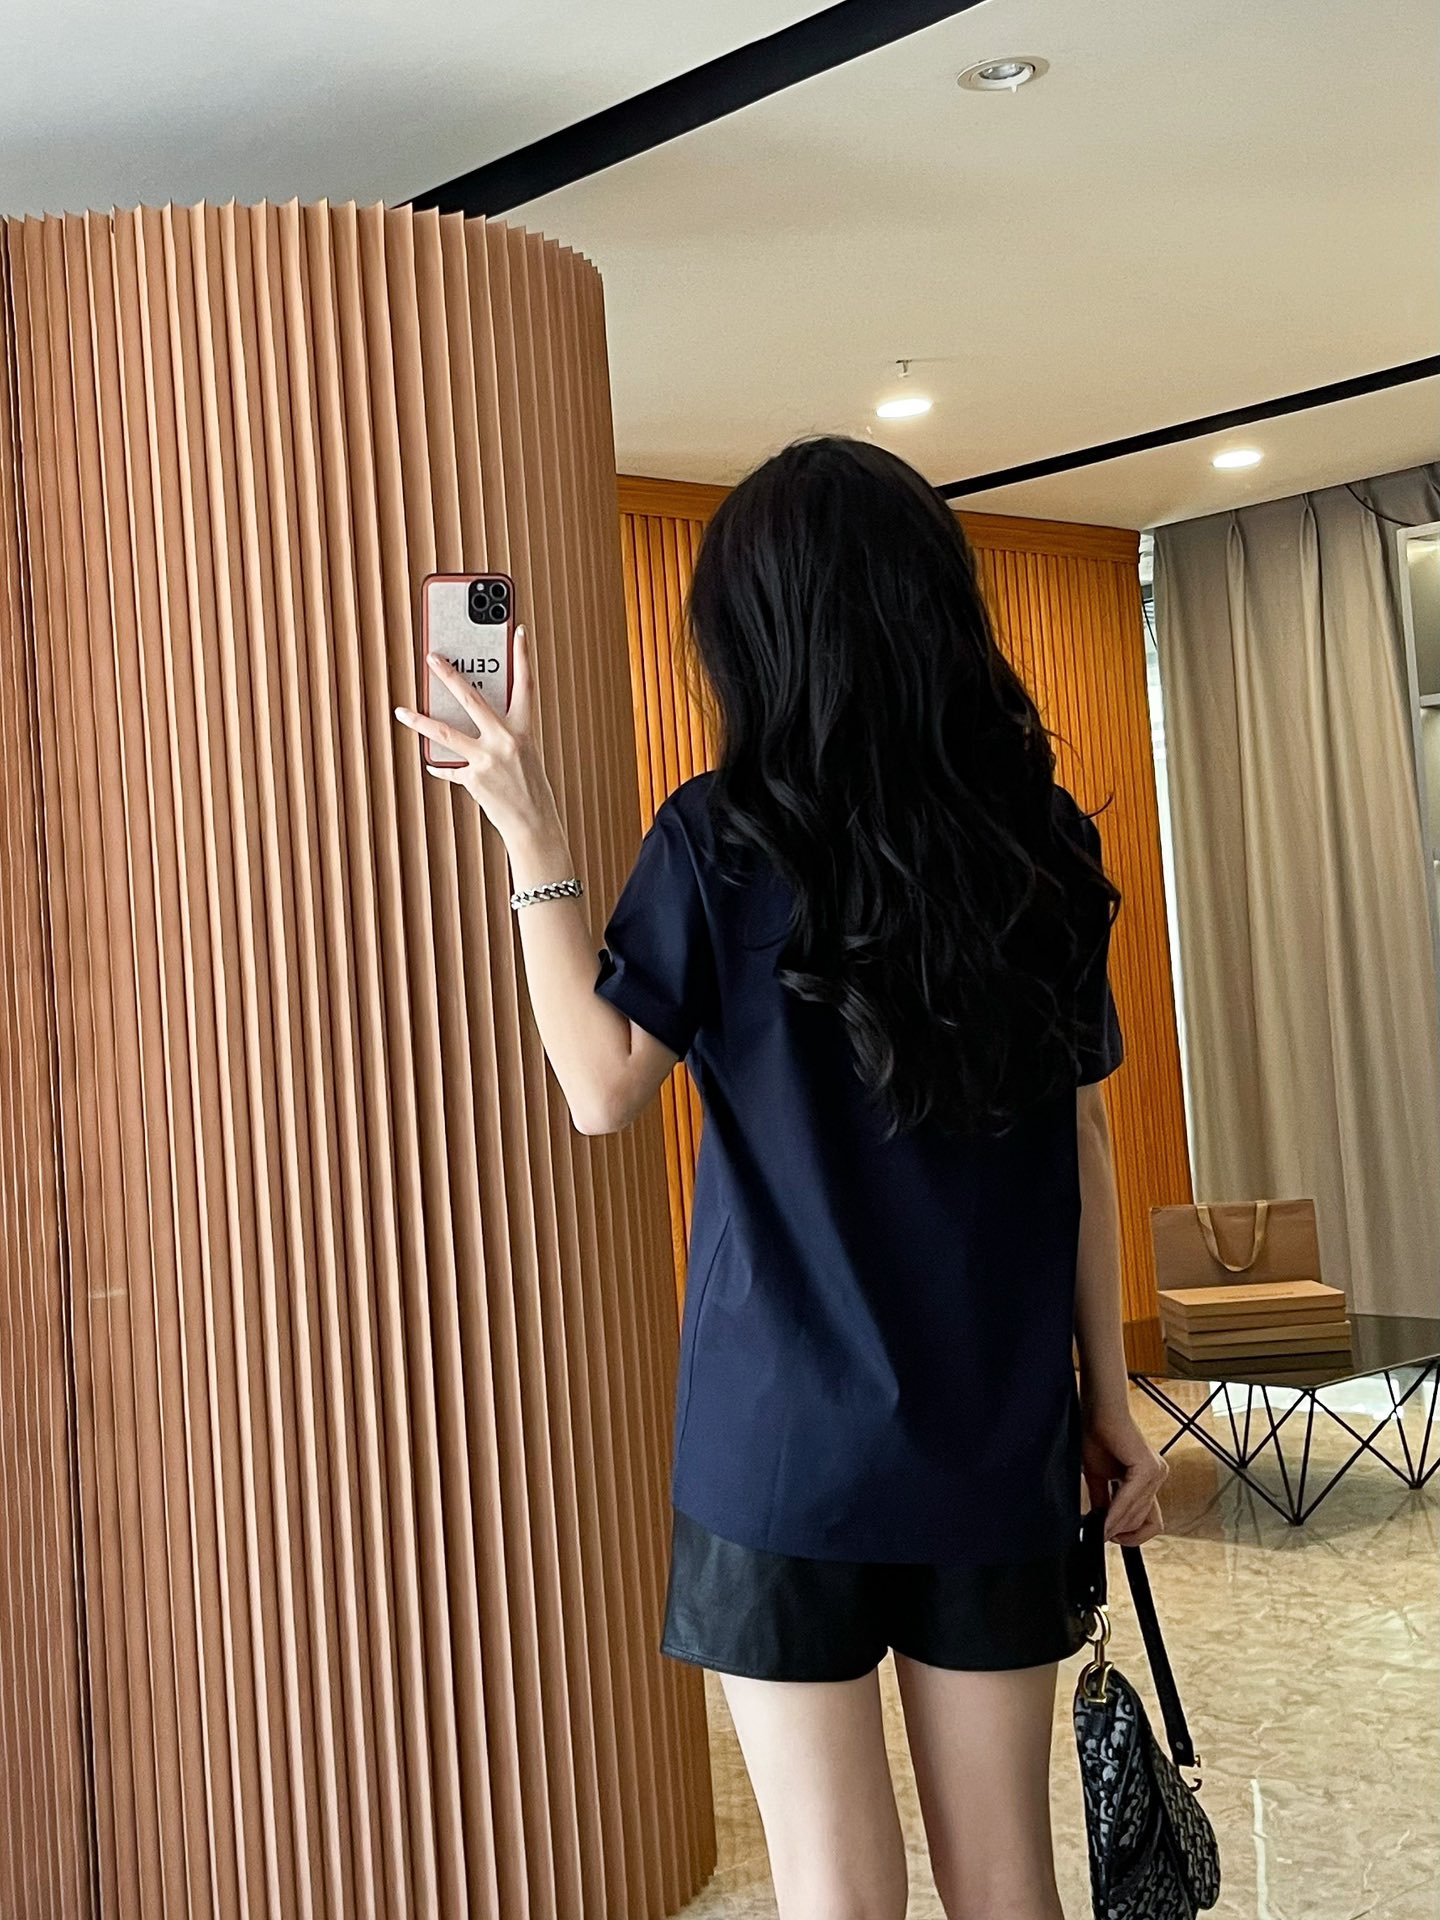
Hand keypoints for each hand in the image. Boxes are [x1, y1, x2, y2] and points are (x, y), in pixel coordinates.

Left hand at [393, 625, 560, 847]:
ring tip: (401, 712)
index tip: (516, 631)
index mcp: (524, 731)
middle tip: (431, 658)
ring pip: (444, 733)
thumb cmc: (532, 791)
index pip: (525, 685)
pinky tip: (432, 764)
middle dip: (449, 676)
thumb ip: (502, 737)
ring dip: (419, 721)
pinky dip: (440, 767)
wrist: (534, 826)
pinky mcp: (473, 779)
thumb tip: (475, 724)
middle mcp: (505, 740)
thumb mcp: (524, 756)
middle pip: (471, 699)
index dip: (522, 656)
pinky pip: (449, 768)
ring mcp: (486, 759)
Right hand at [1081, 1400, 1167, 1545]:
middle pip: (1143, 1521)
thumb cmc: (1097, 1434)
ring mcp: (1156, 1473)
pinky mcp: (1148, 1468)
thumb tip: (1102, 1527)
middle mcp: (1157, 1477)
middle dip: (1121, 1531)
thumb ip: (1104, 1501)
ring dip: (1116, 1524)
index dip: (1133, 1535)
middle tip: (1099, 1534)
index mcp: (1148, 1479)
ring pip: (1138, 1513)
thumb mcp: (1098, 1477)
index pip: (1150, 1520)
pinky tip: (1103, 1518)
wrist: (1097, 1410)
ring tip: (1098, 1529)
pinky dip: (1116, 1512)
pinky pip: (1131, 1499)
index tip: (1110, 1537)